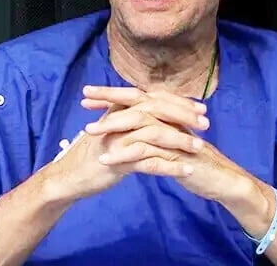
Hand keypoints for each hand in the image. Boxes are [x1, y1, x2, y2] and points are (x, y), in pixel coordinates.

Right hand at [42, 87, 207, 200]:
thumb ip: (132, 120)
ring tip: (200, 148)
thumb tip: (156, 113)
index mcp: (120, 109)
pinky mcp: (116, 160)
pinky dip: (170, 166)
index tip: (201, 108)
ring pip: (155, 134)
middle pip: (157, 110)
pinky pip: (148, 162)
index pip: (154, 98)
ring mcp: (117, 138)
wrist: (70, 176)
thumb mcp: (114, 132)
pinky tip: (187, 170)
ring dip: (180, 141)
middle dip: (184, 116)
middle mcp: (119, 118)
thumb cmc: (94, 154)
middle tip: (206, 123)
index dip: (179, 102)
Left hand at [81, 86, 252, 202]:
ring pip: (140, 123)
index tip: (88, 96)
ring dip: (112, 126)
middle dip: (109, 99)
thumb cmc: (194, 160)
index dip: (113, 95)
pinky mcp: (176, 155)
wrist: (221, 180)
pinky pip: (147, 153)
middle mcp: (171, 119)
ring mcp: (174, 135)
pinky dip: (124, 155)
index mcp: (168, 114)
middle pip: (137, 101)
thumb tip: (130, 124)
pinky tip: (106, 160)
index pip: (137, 97)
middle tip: (83, 100)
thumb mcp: (171, 141)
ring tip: (88, 132)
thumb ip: (154, 130)